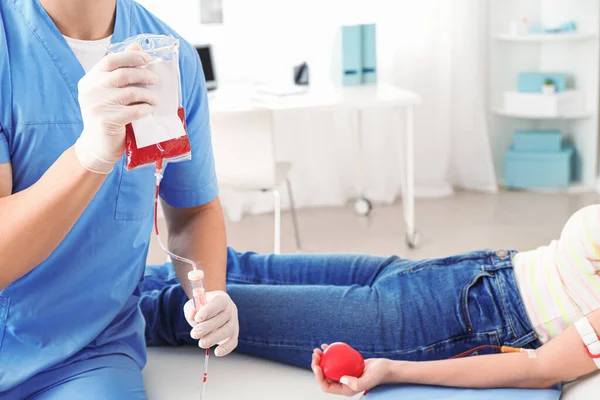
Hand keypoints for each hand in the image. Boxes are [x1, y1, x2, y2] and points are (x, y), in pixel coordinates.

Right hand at [74, 45, 158, 173]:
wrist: (97, 146)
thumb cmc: (108, 116)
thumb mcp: (111, 92)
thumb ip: (122, 70)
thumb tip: (138, 46)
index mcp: (90, 79)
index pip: (111, 60)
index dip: (131, 56)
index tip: (147, 59)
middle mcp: (90, 90)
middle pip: (122, 74)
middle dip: (143, 75)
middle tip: (155, 80)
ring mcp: (95, 106)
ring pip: (130, 93)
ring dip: (147, 94)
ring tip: (155, 99)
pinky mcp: (104, 121)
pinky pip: (132, 111)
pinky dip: (144, 109)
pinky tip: (149, 110)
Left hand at [183, 290, 238, 356]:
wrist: (212, 309)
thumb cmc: (202, 306)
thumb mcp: (194, 304)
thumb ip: (192, 309)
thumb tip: (192, 316)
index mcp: (222, 298)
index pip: (218, 302)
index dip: (208, 310)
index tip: (197, 318)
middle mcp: (230, 309)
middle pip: (223, 318)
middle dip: (207, 327)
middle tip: (194, 334)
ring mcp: (234, 321)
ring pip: (228, 330)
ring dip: (214, 338)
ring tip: (201, 343)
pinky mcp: (234, 333)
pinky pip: (233, 341)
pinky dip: (226, 348)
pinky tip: (217, 352)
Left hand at [312, 344, 391, 395]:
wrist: (385, 367)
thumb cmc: (378, 375)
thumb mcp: (368, 380)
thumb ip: (355, 383)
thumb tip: (342, 379)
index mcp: (344, 389)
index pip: (326, 386)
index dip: (318, 377)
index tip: (317, 366)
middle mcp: (342, 382)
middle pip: (325, 375)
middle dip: (316, 366)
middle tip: (315, 355)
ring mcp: (344, 373)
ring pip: (328, 367)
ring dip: (321, 359)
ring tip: (317, 350)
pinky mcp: (346, 365)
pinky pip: (335, 359)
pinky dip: (330, 353)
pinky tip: (326, 346)